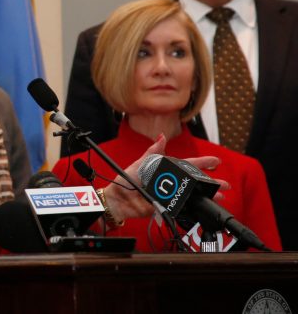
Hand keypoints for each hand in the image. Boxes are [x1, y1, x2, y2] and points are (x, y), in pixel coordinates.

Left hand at [103, 133, 229, 222]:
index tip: (216, 161)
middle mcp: (170, 182)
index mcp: (165, 170)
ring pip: (191, 194)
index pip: (187, 164)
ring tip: (219, 197)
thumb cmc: (126, 180)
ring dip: (206, 196)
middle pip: (194, 181)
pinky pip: (181, 206)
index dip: (202, 163)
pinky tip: (203, 207)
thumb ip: (153, 152)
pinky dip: (193, 207)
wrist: (117, 199)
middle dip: (210, 182)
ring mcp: (169, 195)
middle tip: (225, 184)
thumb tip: (162, 136)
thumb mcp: (140, 164)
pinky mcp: (166, 206)